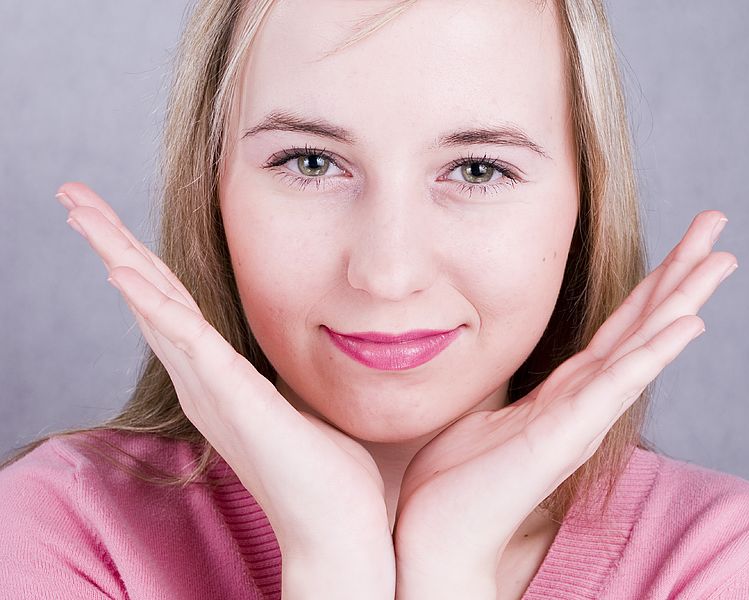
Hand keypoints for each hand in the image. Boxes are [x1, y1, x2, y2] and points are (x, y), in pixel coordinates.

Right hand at [55, 182, 395, 595]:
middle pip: (148, 297)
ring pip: (155, 309)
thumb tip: (296, 348)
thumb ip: (281, 373)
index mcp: (217, 377)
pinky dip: (153, 307)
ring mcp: (213, 389)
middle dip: (110, 244)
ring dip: (117, 257)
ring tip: (80, 213)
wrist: (338, 526)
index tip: (109, 219)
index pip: (171, 305)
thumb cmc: (326, 471)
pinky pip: (188, 343)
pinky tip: (123, 273)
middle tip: (71, 197)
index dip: (138, 260)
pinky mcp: (234, 400)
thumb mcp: (299, 401)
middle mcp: (203, 380)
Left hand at [392, 210, 735, 596]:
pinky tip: (688, 323)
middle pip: (641, 326)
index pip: (618, 329)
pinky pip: (617, 386)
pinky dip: (654, 353)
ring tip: (720, 258)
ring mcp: (580, 419)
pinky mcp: (564, 437)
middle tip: (716, 226)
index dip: (650, 287)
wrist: (436, 537)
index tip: (681, 247)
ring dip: (683, 300)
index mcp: (564, 392)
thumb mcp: (484, 417)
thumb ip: (506, 394)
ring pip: (642, 347)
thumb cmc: (455, 482)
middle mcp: (583, 401)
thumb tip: (495, 369)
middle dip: (680, 274)